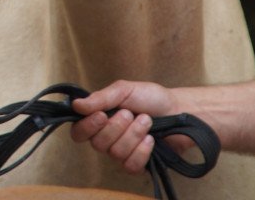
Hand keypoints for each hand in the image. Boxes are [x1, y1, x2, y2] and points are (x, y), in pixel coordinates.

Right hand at [70, 80, 191, 173]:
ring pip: (116, 153)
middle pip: (97, 144)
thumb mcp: (124, 90)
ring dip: (134, 135)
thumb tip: (75, 105)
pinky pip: (131, 165)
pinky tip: (151, 140)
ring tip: (146, 121)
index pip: (78, 132)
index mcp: (98, 119)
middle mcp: (106, 138)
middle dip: (117, 127)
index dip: (87, 127)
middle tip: (130, 113)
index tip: (102, 115)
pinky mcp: (137, 165)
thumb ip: (100, 98)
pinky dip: (142, 150)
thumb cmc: (150, 97)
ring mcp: (121, 153)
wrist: (179, 110)